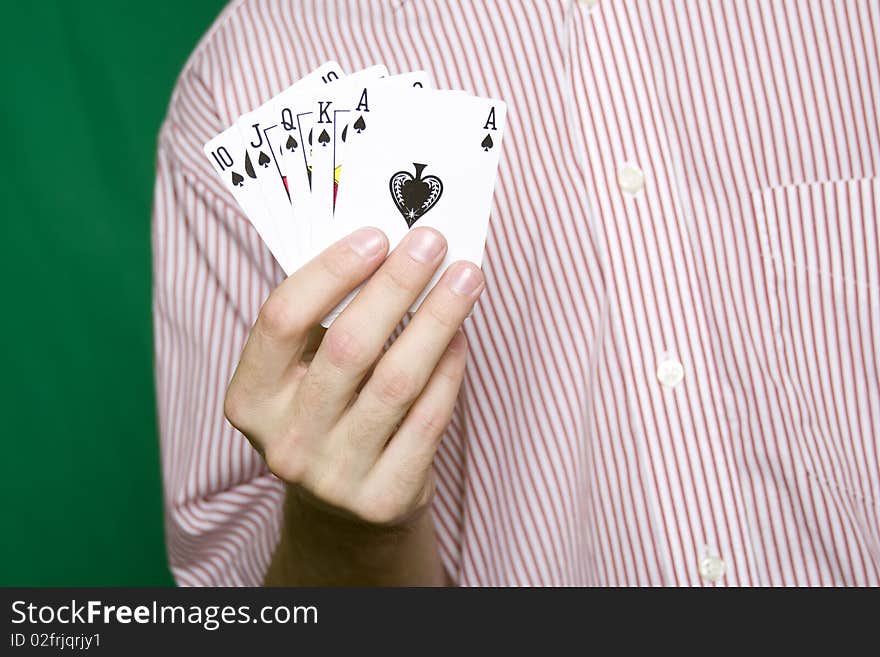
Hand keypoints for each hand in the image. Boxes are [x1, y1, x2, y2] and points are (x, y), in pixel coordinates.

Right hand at [224, 226, 483, 526]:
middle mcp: (285, 440)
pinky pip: (427, 420)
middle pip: (347, 346)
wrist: (338, 512)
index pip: (281, 320)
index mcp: (250, 398)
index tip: (376, 235)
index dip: (330, 272)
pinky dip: (449, 370)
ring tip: (465, 277)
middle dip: (396, 285)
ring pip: (396, 381)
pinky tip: (461, 334)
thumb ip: (326, 321)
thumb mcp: (302, 376)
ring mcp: (333, 475)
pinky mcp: (382, 497)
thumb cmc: (325, 417)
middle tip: (432, 242)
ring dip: (437, 319)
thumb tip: (386, 251)